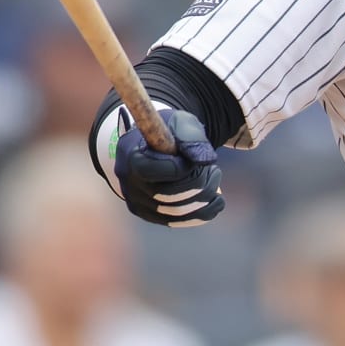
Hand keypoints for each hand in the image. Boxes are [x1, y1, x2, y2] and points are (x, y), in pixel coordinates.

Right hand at [109, 108, 224, 226]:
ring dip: (205, 196)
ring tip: (213, 178)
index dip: (182, 167)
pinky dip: (202, 213)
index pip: (154, 171)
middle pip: (168, 195)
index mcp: (131, 156)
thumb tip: (205, 159)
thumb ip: (192, 137)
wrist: (158, 145)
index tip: (193, 159)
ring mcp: (137, 202)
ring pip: (176, 212)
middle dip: (200, 182)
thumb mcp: (182, 123)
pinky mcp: (148, 215)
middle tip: (214, 169)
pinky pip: (178, 222)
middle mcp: (129, 183)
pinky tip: (216, 200)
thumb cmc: (170, 132)